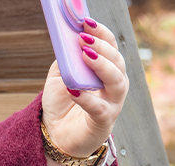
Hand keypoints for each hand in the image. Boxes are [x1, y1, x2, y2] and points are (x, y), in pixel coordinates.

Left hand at [42, 17, 126, 163]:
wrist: (57, 134)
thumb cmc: (63, 103)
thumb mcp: (60, 75)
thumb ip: (65, 59)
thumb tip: (66, 39)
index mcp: (106, 70)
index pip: (111, 47)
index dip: (101, 33)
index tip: (86, 22)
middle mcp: (115, 85)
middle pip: (117, 61)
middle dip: (102, 47)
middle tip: (83, 38)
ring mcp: (112, 103)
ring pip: (117, 81)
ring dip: (102, 66)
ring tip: (85, 55)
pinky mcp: (103, 122)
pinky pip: (99, 108)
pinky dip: (87, 98)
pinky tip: (74, 90)